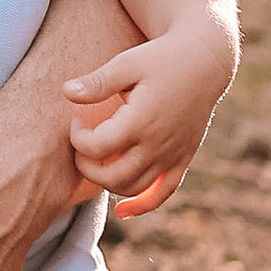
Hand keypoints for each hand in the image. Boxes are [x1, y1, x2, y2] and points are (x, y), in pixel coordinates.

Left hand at [65, 18, 231, 200]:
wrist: (204, 61)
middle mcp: (158, 145)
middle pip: (112, 175)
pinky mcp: (182, 159)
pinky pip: (164, 193)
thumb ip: (97, 82)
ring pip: (133, 187)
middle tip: (80, 143)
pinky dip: (142, 205)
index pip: (97, 147)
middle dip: (86, 165)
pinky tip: (122, 211)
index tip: (76, 119)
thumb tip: (66, 92)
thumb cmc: (161, 58)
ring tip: (95, 159)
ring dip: (107, 182)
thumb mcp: (127, 63)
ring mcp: (172, 156)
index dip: (77, 138)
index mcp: (142, 120)